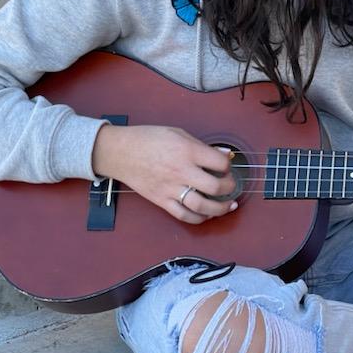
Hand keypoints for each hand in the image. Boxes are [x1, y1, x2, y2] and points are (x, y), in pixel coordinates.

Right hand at [91, 124, 237, 224]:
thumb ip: (202, 146)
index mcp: (187, 151)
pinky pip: (183, 216)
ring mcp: (171, 188)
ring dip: (220, 209)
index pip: (219, 163)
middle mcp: (181, 172)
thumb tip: (224, 155)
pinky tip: (207, 215)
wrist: (120, 152)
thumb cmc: (148, 139)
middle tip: (231, 186)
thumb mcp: (178, 133)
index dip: (228, 166)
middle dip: (229, 188)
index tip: (226, 166)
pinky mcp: (161, 200)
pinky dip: (199, 219)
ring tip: (228, 206)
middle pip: (215, 187)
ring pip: (201, 206)